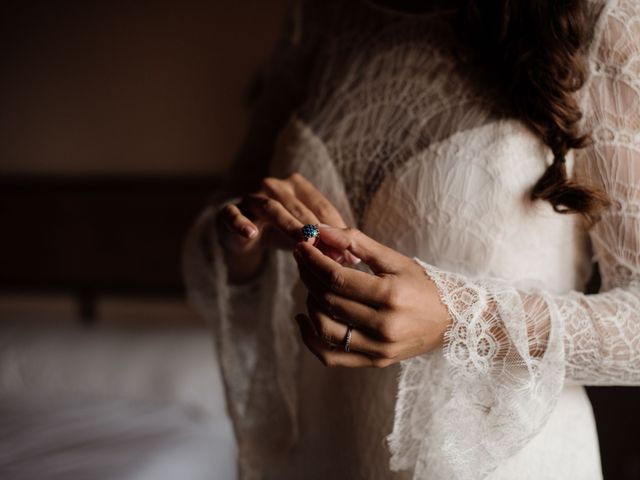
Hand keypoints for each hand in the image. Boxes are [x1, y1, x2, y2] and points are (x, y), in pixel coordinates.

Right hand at [217, 173, 355, 282]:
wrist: (242, 236)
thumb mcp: (305, 237)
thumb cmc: (280, 233)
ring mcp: (250, 197)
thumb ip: (326, 242)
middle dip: (317, 231)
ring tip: (303, 244)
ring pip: (272, 209)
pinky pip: (232, 215)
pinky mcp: (228, 211)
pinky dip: (241, 223)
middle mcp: (274, 186)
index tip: (350, 252)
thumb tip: (353, 259)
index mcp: (297, 186)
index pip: (320, 206)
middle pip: (299, 208)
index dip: (336, 229)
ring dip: (289, 226)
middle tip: (332, 253)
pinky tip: (251, 234)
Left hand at [293, 227, 450, 367]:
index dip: (313, 261)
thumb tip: (321, 230)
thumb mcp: (394, 259)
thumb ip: (357, 242)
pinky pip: (331, 357)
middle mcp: (384, 326)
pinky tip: (303, 318)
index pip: (337, 278)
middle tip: (304, 260)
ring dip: (310, 303)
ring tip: (312, 285)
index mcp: (391, 295)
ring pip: (325, 329)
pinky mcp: (374, 361)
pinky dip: (310, 339)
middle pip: (329, 300)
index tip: (301, 247)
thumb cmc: (422, 285)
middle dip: (309, 276)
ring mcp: (379, 348)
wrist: (452, 321)